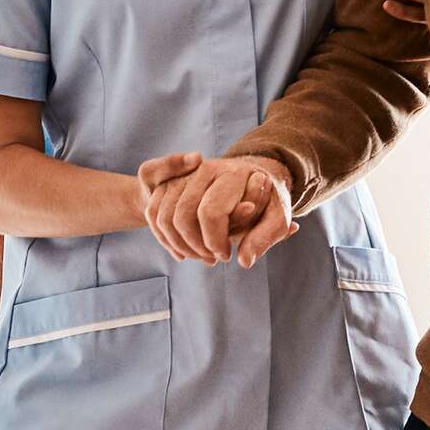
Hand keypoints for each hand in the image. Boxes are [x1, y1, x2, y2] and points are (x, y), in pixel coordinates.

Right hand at [142, 153, 298, 265]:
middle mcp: (205, 168)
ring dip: (180, 245)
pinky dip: (165, 238)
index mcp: (234, 174)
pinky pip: (153, 213)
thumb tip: (244, 261)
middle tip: (214, 258)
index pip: (211, 212)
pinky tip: (183, 254)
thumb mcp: (276, 217)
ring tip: (201, 256)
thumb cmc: (265, 202)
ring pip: (164, 216)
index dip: (215, 242)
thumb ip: (265, 236)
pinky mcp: (168, 182)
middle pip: (183, 216)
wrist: (249, 178)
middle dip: (196, 246)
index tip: (227, 255)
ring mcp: (183, 174)